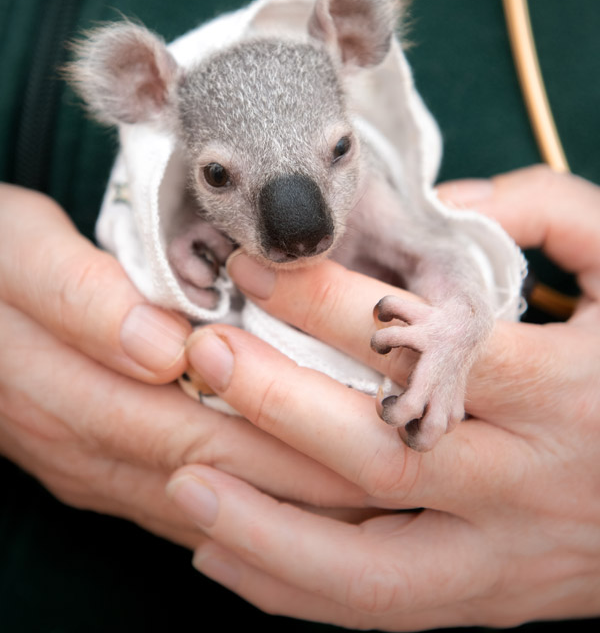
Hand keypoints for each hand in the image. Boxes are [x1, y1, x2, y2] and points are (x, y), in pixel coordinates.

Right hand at [0, 185, 356, 547]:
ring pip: (198, 499)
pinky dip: (238, 510)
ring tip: (365, 495)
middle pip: (207, 469)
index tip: (356, 427)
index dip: (275, 429)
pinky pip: (174, 505)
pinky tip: (291, 505)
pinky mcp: (96, 472)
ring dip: (281, 504)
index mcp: (60, 385)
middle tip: (392, 471)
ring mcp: (87, 468)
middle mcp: (79, 443)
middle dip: (301, 478)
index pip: (188, 419)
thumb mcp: (15, 251)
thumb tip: (158, 347)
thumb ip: (78, 294)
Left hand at [167, 166, 599, 627]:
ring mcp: (508, 556)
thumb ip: (547, 214)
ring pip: (368, 568)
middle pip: (381, 453)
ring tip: (183, 483)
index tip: (257, 267)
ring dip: (265, 528)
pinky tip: (225, 555)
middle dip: (278, 402)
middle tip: (203, 354)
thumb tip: (444, 207)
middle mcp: (529, 483)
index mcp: (565, 392)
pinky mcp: (494, 597)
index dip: (326, 303)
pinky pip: (383, 609)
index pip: (421, 347)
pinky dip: (296, 590)